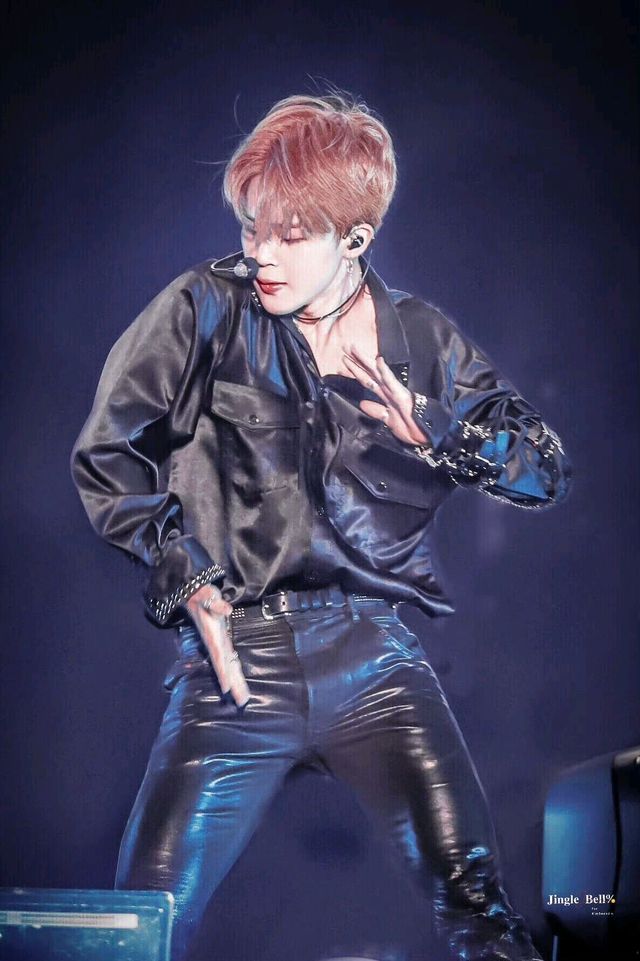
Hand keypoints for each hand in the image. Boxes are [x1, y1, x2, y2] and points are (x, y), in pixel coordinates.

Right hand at [184, 585, 249, 707]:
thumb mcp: (208, 596)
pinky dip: (233, 671)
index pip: (219, 657)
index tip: (227, 688)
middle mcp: (215, 643)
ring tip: (243, 697)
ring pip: (228, 666)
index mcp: (213, 636)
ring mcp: (218, 643)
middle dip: (233, 684)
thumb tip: (227, 609)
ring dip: (235, 681)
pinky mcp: (221, 640)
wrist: (193, 594)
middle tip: (242, 701)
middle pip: (225, 667)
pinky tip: (237, 681)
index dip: (223, 672)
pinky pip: (229, 660)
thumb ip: (217, 604)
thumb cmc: (201, 595)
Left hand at [342, 343, 429, 444]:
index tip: (343, 362)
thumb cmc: (411, 429)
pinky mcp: (402, 396)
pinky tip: (379, 361)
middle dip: (357, 362)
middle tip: (345, 347)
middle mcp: (388, 391)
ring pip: (377, 373)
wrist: (427, 436)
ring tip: (354, 349)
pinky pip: (392, 382)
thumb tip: (362, 403)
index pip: (368, 381)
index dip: (355, 372)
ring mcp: (395, 392)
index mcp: (385, 397)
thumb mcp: (389, 421)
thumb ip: (376, 411)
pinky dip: (385, 371)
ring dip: (365, 361)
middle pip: (369, 374)